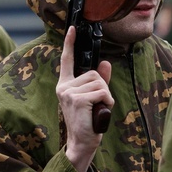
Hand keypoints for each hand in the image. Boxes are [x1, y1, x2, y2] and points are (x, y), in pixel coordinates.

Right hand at [56, 26, 113, 171]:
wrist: (82, 142)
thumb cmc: (88, 121)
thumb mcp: (94, 98)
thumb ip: (99, 81)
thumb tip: (105, 63)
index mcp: (65, 85)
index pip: (67, 60)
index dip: (70, 43)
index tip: (73, 28)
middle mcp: (64, 86)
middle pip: (94, 73)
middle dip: (103, 88)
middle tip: (97, 105)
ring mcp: (69, 92)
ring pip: (99, 83)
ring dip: (106, 97)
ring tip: (97, 110)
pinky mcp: (77, 98)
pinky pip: (102, 91)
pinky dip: (107, 101)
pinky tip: (99, 112)